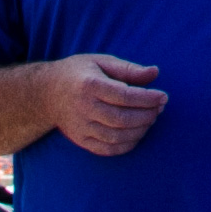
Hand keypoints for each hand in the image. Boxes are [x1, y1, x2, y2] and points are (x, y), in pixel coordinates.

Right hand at [40, 53, 168, 155]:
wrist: (46, 93)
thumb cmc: (79, 74)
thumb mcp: (102, 62)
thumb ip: (129, 69)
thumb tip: (155, 72)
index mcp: (89, 85)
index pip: (124, 96)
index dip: (148, 98)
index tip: (163, 96)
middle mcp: (83, 108)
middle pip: (122, 118)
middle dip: (147, 115)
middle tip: (159, 109)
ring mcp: (81, 127)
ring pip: (117, 136)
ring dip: (140, 130)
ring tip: (150, 119)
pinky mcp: (81, 140)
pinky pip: (108, 149)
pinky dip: (127, 145)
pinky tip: (137, 133)